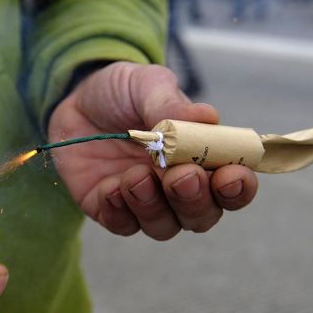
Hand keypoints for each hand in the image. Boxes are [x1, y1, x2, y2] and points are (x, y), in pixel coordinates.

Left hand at [49, 62, 257, 239]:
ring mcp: (143, 202)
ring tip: (137, 176)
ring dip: (154, 206)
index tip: (231, 175)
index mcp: (201, 159)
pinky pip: (121, 224)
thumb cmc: (123, 92)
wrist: (75, 100)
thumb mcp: (146, 85)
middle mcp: (176, 188)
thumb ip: (170, 103)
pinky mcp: (109, 209)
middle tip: (180, 177)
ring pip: (162, 227)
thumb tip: (207, 117)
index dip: (237, 188)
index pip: (232, 186)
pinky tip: (110, 187)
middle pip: (201, 216)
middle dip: (194, 200)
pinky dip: (119, 210)